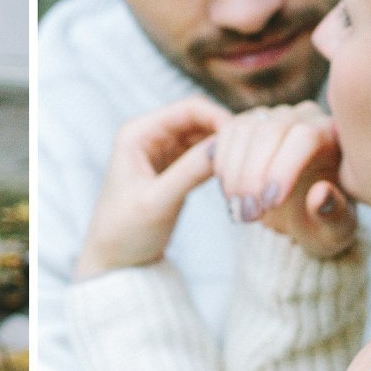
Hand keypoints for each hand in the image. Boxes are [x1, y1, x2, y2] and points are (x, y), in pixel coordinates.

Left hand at [73, 96, 232, 279]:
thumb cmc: (125, 232)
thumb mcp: (158, 201)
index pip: (189, 108)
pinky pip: (204, 154)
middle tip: (254, 156)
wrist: (116, 262)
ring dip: (225, 148)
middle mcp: (150, 134)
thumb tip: (226, 145)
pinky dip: (220, 162)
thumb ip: (189, 171)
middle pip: (201, 118)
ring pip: (205, 136)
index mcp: (137, 133)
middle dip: (227, 133)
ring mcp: (163, 150)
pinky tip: (235, 177)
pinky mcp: (174, 168)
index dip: (220, 118)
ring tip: (247, 168)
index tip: (247, 140)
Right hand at [211, 101, 355, 258]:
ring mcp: (273, 117)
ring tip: (239, 210)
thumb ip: (332, 212)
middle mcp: (304, 118)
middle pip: (272, 130)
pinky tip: (231, 195)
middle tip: (250, 214)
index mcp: (333, 136)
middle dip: (254, 175)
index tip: (271, 204)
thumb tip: (320, 194)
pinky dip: (223, 165)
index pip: (306, 137)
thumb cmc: (323, 218)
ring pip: (245, 130)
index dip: (284, 168)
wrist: (302, 214)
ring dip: (235, 174)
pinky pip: (228, 133)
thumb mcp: (335, 227)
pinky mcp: (247, 124)